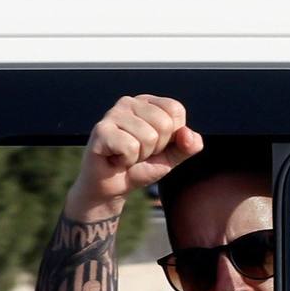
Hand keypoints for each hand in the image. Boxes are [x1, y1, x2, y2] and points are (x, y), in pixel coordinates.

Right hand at [62, 94, 203, 222]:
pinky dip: (127, 161)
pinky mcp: (101, 130)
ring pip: (148, 137)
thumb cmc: (140, 167)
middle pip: (164, 124)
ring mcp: (112, 114)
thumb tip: (188, 134)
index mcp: (148, 103)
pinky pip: (131, 147)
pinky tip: (115, 159)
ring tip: (126, 156)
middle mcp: (129, 102)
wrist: (112, 188)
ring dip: (140, 156)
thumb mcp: (171, 157)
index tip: (155, 145)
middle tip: (138, 153)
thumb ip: (188, 146)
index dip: (172, 136)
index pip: (176, 110)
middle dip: (156, 148)